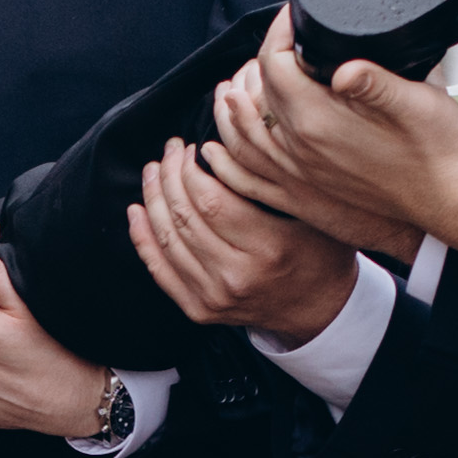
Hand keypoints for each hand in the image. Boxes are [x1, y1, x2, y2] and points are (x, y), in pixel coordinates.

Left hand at [129, 120, 362, 338]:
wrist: (318, 311)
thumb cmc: (319, 253)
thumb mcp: (312, 214)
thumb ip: (272, 184)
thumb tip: (224, 145)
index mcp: (267, 248)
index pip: (211, 202)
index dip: (191, 170)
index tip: (191, 149)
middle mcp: (236, 276)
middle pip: (185, 217)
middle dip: (170, 176)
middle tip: (169, 151)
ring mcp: (213, 297)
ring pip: (168, 240)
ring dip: (153, 200)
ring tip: (153, 171)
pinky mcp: (198, 310)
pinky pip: (160, 270)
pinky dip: (143, 238)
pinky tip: (138, 210)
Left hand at [204, 23, 457, 268]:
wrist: (456, 204)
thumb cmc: (443, 151)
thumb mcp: (416, 102)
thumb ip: (375, 81)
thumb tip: (344, 65)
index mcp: (319, 122)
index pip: (274, 65)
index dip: (279, 31)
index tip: (295, 12)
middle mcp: (300, 150)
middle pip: (257, 95)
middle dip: (260, 61)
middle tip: (276, 38)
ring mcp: (300, 174)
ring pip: (243, 136)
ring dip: (233, 106)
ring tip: (234, 83)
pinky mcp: (308, 192)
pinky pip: (250, 176)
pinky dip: (228, 158)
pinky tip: (218, 149)